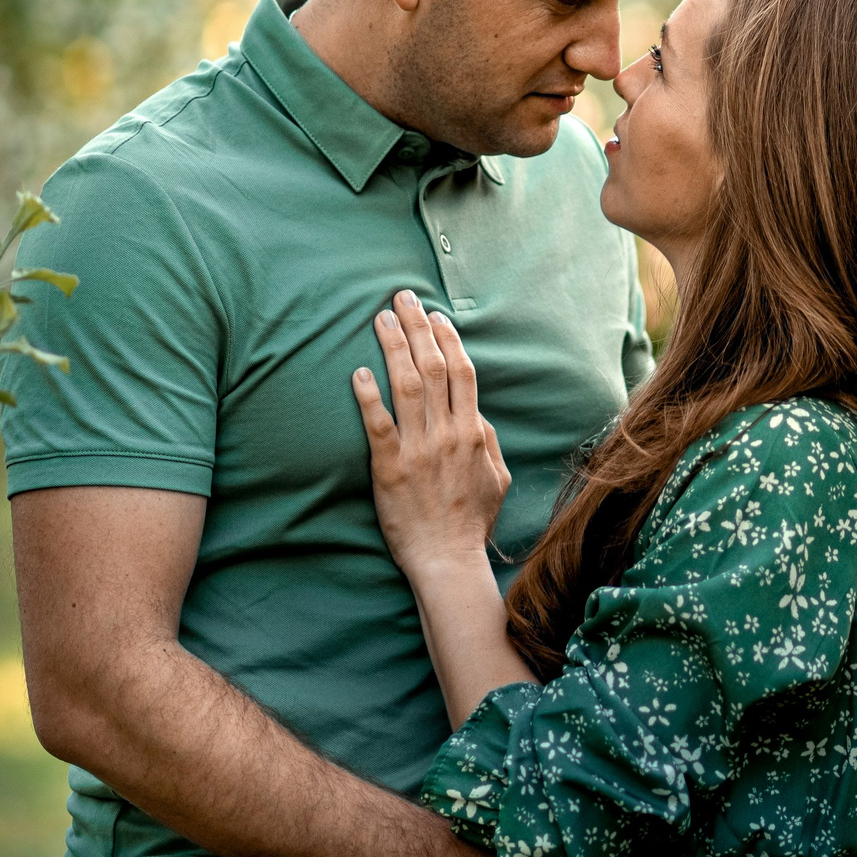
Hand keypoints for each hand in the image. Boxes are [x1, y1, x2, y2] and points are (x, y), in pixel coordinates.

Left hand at [352, 291, 511, 573]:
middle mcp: (447, 434)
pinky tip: (359, 372)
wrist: (447, 558)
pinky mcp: (389, 468)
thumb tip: (475, 414)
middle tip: (401, 298)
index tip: (435, 316)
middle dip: (417, 328)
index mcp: (473, 432)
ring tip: (379, 320)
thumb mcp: (497, 478)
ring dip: (393, 348)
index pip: (462, 373)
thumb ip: (487, 442)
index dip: (448, 340)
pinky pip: (378, 425)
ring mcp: (418, 449)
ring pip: (406, 386)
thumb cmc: (471, 521)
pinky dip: (369, 396)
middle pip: (433, 367)